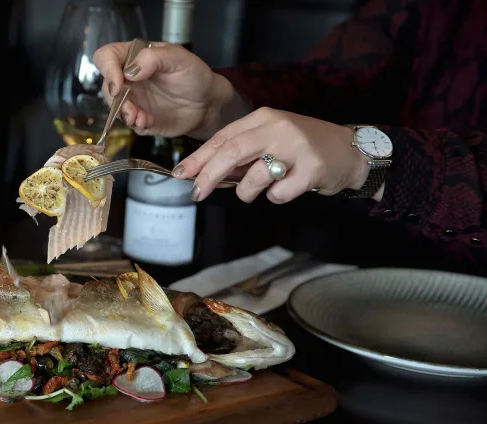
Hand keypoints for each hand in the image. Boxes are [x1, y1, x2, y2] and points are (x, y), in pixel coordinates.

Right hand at [92, 41, 247, 138]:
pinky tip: (148, 121)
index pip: (106, 56)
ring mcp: (132, 99)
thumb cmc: (193, 74)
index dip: (107, 68)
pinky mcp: (138, 117)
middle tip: (132, 107)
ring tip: (141, 118)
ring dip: (125, 114)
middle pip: (107, 86)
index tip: (119, 82)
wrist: (206, 102)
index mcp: (133, 57)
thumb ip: (154, 58)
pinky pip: (129, 123)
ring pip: (114, 107)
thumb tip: (129, 71)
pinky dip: (136, 124)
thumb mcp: (179, 58)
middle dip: (116, 99)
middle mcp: (128, 78)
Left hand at [172, 107, 371, 203]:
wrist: (350, 150)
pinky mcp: (312, 167)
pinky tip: (288, 188)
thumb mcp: (270, 140)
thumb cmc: (302, 148)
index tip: (180, 174)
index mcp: (263, 118)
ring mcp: (296, 146)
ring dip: (248, 192)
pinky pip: (279, 193)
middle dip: (208, 175)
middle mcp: (278, 128)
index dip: (198, 158)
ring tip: (259, 190)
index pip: (222, 137)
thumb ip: (240, 154)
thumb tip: (203, 175)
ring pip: (254, 178)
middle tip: (197, 193)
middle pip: (231, 152)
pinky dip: (277, 197)